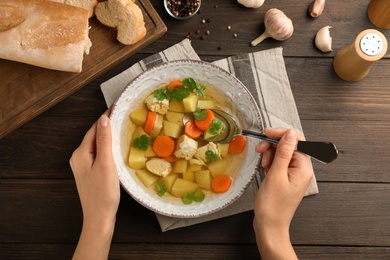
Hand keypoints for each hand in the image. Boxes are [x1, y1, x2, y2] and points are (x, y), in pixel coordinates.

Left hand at [70, 112, 119, 259]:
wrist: (99, 218)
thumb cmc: (103, 192)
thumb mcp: (106, 164)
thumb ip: (105, 141)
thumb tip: (104, 119)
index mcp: (80, 153)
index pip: (94, 128)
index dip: (106, 117)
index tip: (119, 107)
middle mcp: (79, 157)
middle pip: (94, 136)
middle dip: (108, 125)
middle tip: (124, 116)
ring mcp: (83, 166)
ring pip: (97, 145)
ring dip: (108, 136)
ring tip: (123, 128)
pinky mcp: (90, 173)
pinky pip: (99, 154)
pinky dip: (108, 148)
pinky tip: (118, 148)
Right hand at [253, 128, 313, 258]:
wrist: (269, 226)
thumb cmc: (272, 205)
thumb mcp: (276, 175)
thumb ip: (283, 152)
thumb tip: (290, 133)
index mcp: (304, 168)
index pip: (297, 141)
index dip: (281, 135)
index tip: (266, 134)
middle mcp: (302, 170)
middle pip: (289, 146)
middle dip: (273, 145)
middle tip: (260, 150)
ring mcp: (294, 174)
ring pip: (282, 153)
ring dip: (270, 154)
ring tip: (263, 165)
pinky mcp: (285, 178)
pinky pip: (279, 163)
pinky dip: (270, 162)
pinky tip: (264, 169)